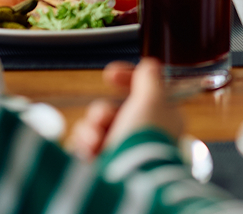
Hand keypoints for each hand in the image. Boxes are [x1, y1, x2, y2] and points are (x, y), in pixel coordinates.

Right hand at [66, 60, 184, 157]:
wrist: (127, 178)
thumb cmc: (144, 137)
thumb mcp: (152, 99)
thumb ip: (150, 78)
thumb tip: (149, 65)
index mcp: (160, 119)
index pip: (143, 92)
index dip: (126, 78)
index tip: (109, 74)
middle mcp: (140, 136)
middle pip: (111, 111)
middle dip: (101, 112)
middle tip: (102, 119)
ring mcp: (119, 153)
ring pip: (94, 128)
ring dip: (91, 130)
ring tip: (95, 141)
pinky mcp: (100, 167)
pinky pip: (83, 146)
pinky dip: (83, 146)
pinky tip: (89, 150)